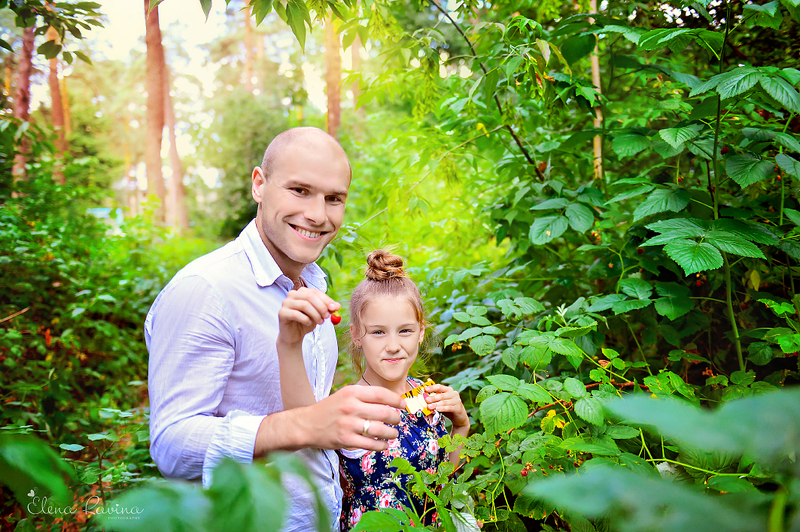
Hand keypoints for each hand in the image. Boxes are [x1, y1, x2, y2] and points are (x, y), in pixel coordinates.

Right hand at [256, 385, 406, 454]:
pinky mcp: (346, 440)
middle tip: (398, 420)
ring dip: (391, 433)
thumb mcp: (345, 395)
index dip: (396, 399)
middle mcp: (351, 407)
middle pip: (384, 412)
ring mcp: (348, 424)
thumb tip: (390, 401)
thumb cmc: (329, 409)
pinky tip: (384, 444)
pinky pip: (370, 444)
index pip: (381, 394)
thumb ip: (364, 397)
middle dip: (396, 418)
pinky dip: (381, 445)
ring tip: (393, 433)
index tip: (403, 405)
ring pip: (379, 430)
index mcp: (352, 392)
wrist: (306, 424)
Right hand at [277, 287, 339, 347]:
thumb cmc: (306, 322)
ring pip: (304, 305)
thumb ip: (328, 309)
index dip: (326, 300)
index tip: (335, 308)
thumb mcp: (319, 314)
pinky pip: (296, 314)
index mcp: (302, 292)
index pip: (316, 292)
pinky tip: (309, 323)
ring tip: (320, 322)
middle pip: (310, 297)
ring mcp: (285, 303)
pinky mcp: (282, 313)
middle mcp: (292, 294)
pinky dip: (306, 319)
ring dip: (315, 314)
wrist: (294, 335)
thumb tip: (337, 306)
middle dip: (321, 307)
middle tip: (327, 317)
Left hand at [425, 384, 468, 428]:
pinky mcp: (458, 408)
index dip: (432, 387)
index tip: (425, 389)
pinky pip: (449, 408)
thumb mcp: (442, 400)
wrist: (459, 417)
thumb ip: (435, 393)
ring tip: (429, 407)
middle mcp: (454, 394)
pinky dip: (443, 408)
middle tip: (426, 400)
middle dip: (433, 397)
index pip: (440, 387)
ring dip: (436, 404)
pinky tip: (437, 409)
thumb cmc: (448, 407)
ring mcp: (457, 401)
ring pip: (444, 402)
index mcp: (449, 390)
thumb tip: (427, 382)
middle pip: (442, 395)